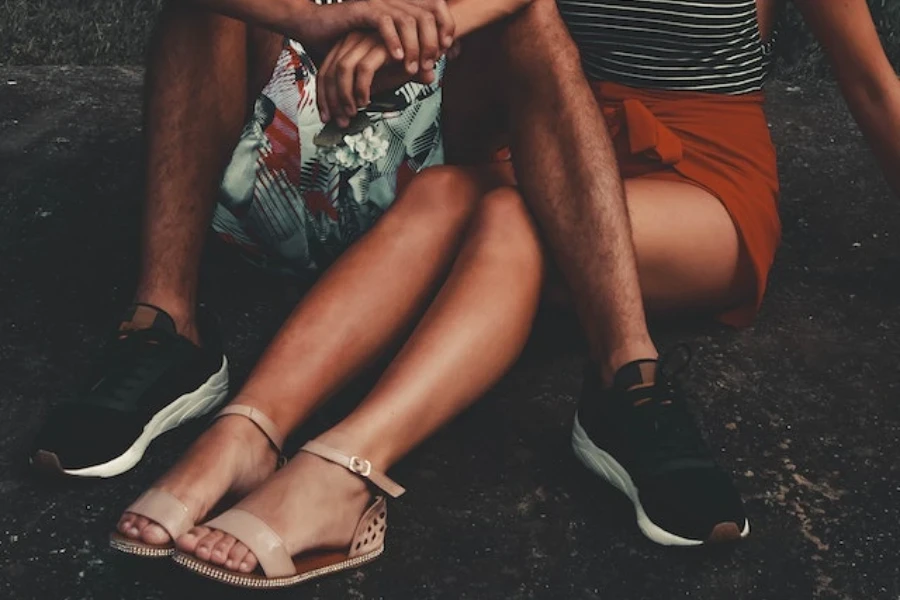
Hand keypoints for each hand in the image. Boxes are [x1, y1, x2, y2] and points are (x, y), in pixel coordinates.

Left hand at [317, 31, 436, 125]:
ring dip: (345, 96)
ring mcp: (366, 40)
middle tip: (340, 120)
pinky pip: (364, 70)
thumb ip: (360, 93)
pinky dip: (362, 88)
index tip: (326, 115)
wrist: (425, 50)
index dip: (323, 97)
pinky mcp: (380, 46)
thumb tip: (347, 114)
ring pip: (342, 71)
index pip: (324, 72)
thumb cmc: (402, 64)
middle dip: (332, 101)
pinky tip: (366, 101)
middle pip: (329, 72)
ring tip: (353, 112)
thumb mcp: (377, 82)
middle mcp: (352, 40)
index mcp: (346, 46)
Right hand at [355, 0, 454, 73]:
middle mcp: (393, 0)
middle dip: (432, 42)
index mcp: (402, 5)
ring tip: (412, 68)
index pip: (436, 6)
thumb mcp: (387, 54)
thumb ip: (411, 63)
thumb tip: (432, 76)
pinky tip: (397, 58)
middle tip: (429, 65)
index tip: (447, 48)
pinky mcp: (362, 9)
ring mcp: (378, 3)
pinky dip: (392, 41)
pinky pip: (383, 22)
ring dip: (414, 46)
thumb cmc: (353, 42)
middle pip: (427, 14)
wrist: (318, 28)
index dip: (446, 25)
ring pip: (408, 20)